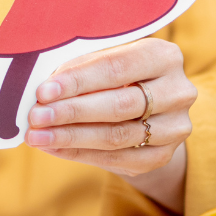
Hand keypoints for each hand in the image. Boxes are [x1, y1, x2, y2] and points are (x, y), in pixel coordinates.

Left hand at [23, 38, 194, 184]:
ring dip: (71, 137)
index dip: (78, 81)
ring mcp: (175, 127)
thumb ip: (80, 67)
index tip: (43, 91)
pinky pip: (118, 159)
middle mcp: (179, 91)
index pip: (116, 68)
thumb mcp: (104, 59)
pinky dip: (80, 153)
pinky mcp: (164, 155)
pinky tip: (54, 148)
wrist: (150, 107)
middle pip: (119, 105)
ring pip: (117, 136)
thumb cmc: (116, 74)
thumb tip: (43, 88)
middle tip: (36, 116)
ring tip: (37, 135)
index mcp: (164, 56)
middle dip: (71, 112)